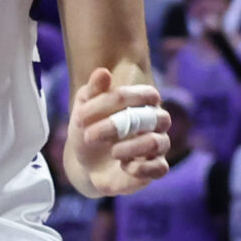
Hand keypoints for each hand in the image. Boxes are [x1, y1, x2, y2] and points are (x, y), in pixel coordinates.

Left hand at [67, 69, 169, 194]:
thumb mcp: (84, 110)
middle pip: (152, 117)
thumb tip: (103, 72)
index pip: (147, 94)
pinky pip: (160, 167)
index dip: (117, 100)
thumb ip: (92, 91)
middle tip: (89, 135)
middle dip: (116, 125)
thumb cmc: (90, 129)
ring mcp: (159, 146)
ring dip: (129, 147)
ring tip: (111, 152)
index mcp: (143, 102)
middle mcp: (157, 122)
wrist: (86, 164)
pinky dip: (139, 168)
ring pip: (156, 142)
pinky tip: (123, 166)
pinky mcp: (155, 169)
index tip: (80, 115)